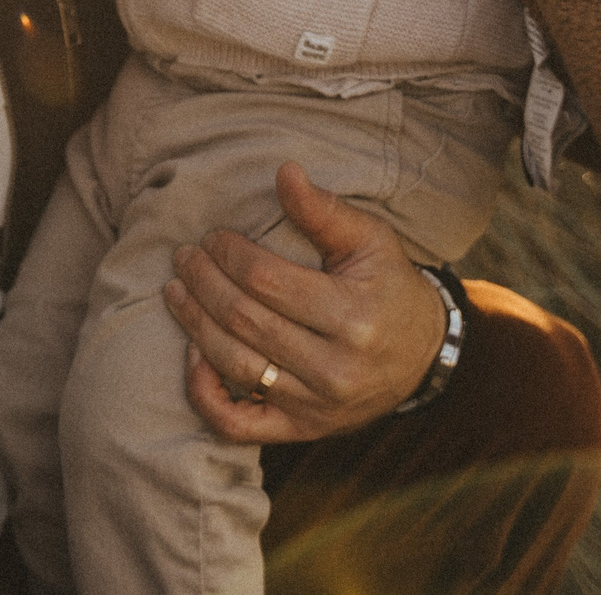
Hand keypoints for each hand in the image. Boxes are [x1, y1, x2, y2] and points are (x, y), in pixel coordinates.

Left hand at [162, 163, 447, 442]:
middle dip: (203, 283)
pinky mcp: (302, 430)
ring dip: (194, 324)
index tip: (213, 236)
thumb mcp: (370, 240)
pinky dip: (205, 393)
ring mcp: (316, 405)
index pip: (266, 280)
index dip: (229, 254)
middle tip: (184, 258)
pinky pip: (237, 424)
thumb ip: (323, 210)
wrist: (424, 355)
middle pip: (244, 320)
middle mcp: (334, 367)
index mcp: (353, 316)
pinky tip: (192, 356)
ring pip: (234, 365)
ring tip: (176, 292)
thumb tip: (283, 171)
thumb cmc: (389, 287)